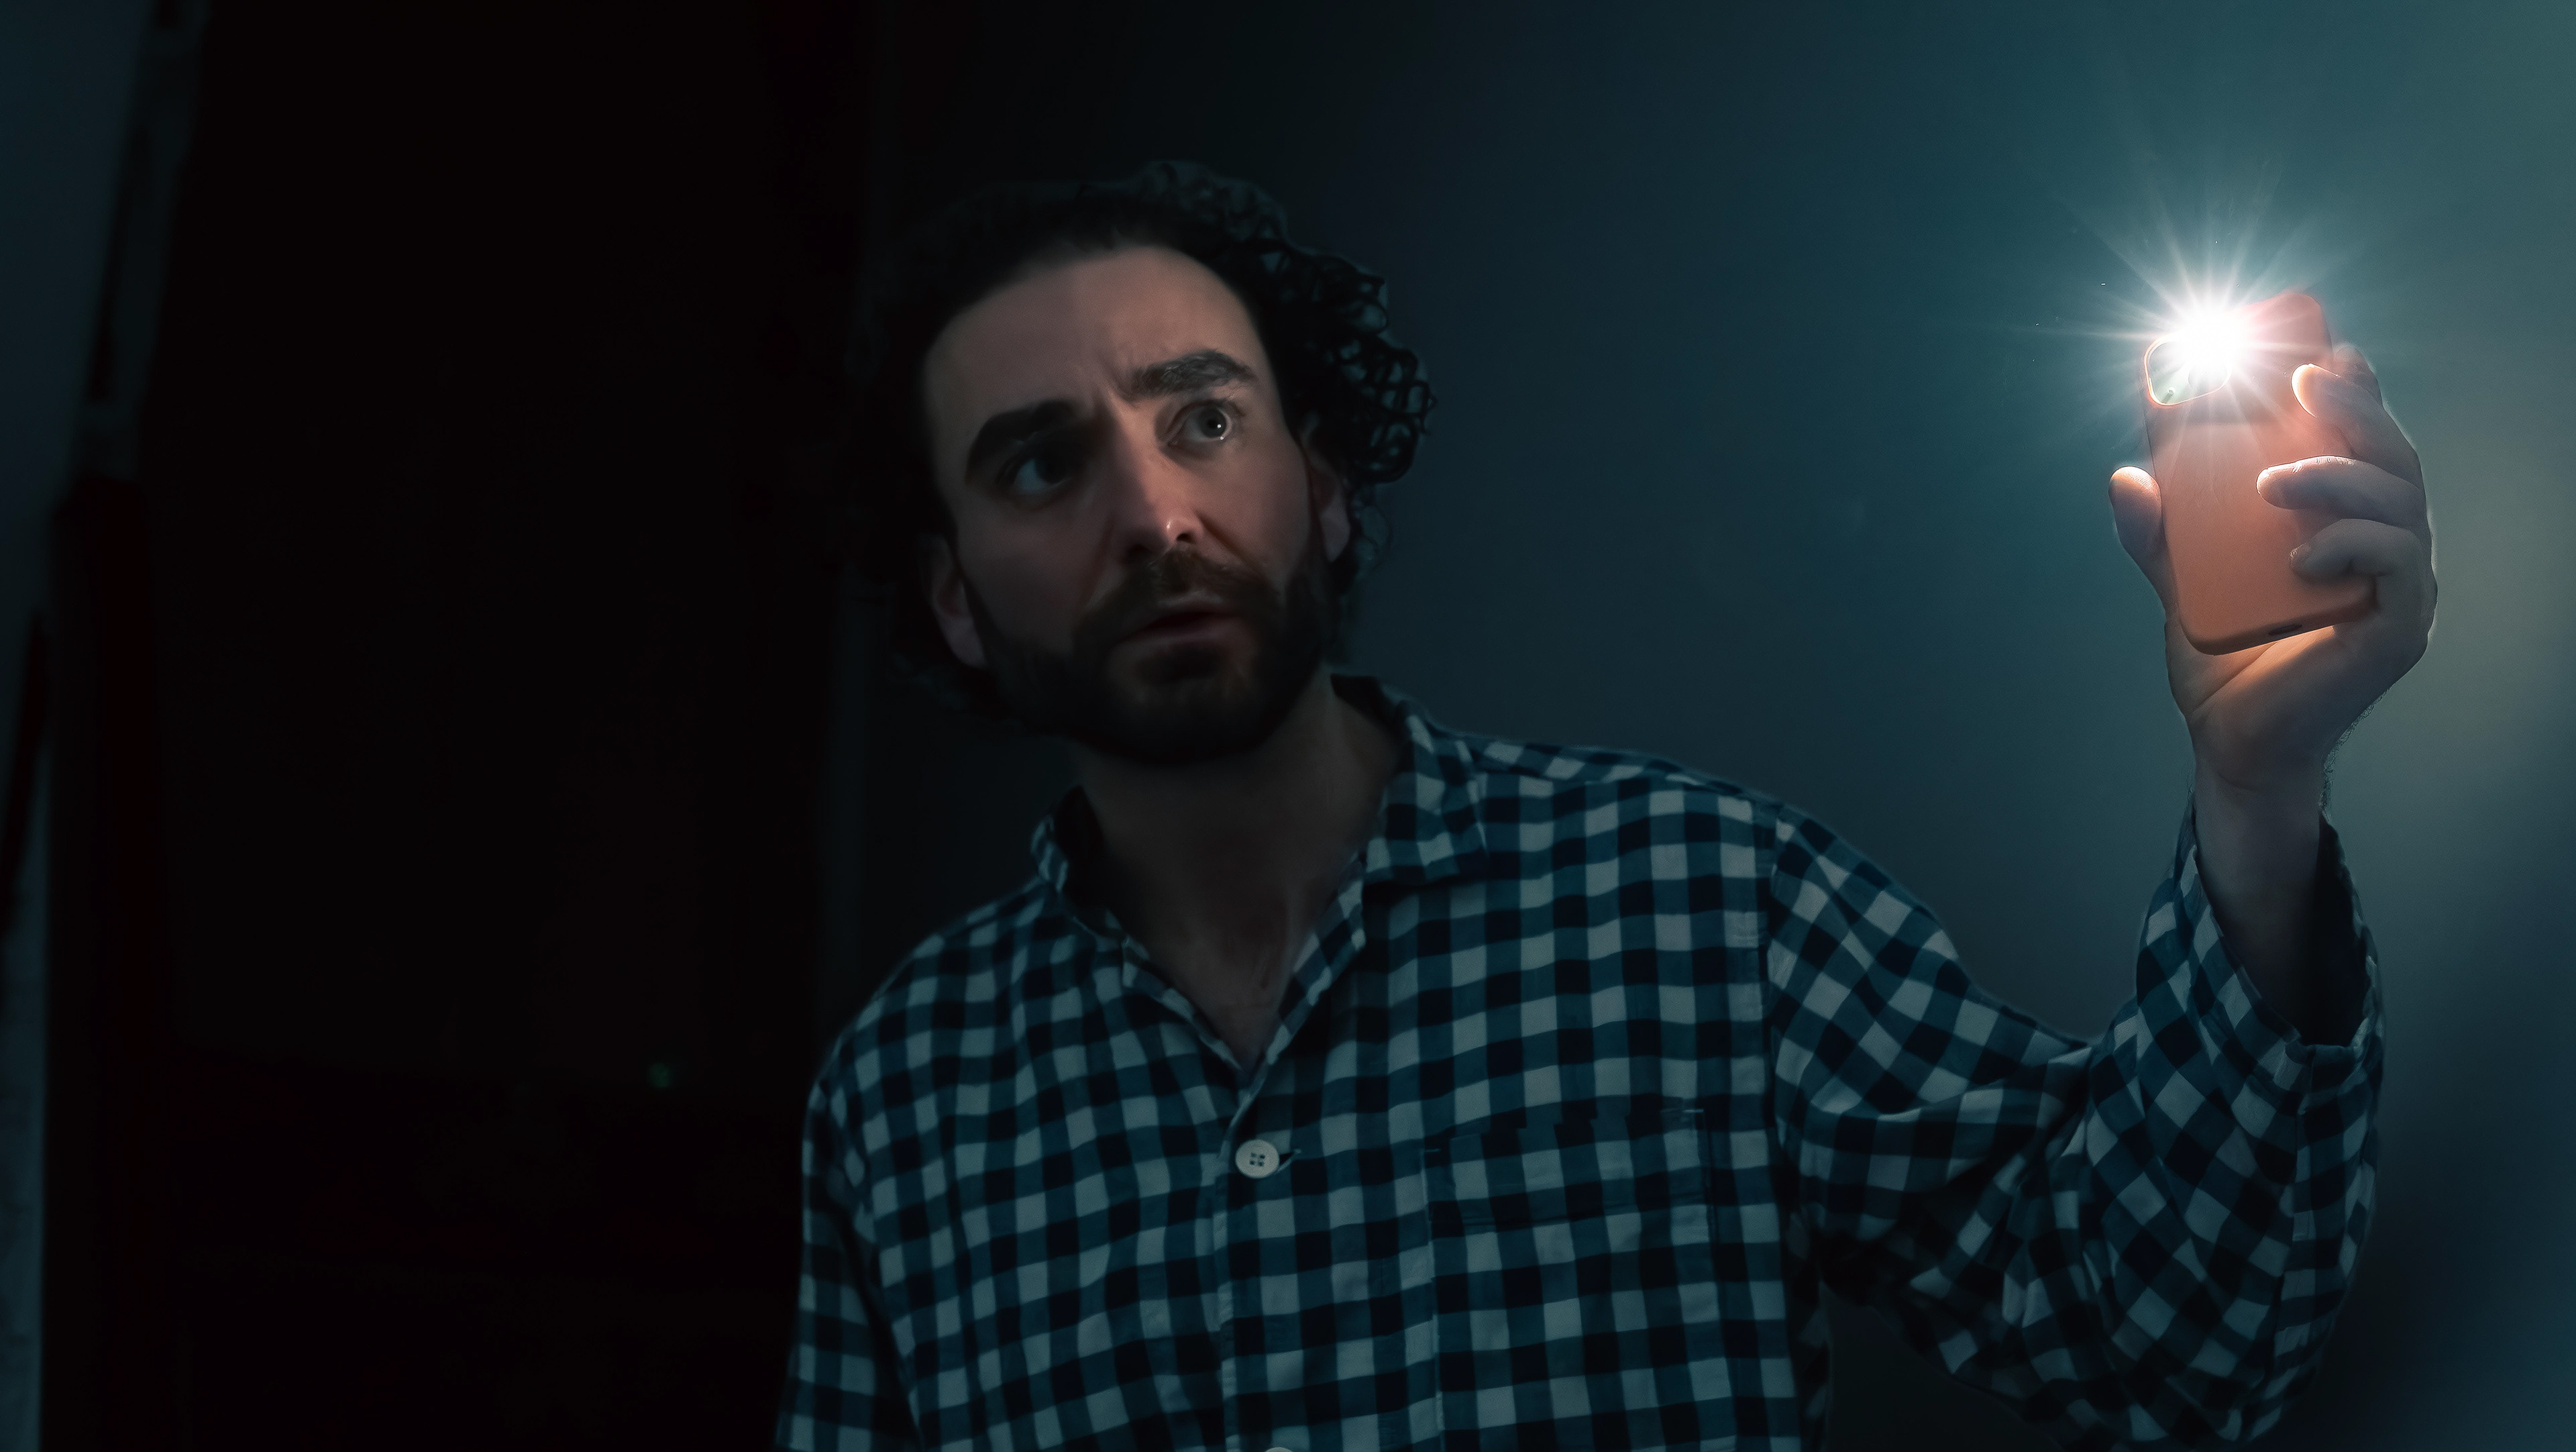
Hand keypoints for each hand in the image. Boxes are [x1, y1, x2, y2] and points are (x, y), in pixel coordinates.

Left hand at [2108, 344, 2435, 796]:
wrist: (2231, 740)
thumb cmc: (2223, 654)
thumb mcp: (2180, 580)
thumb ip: (2157, 531)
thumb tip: (2124, 477)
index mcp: (2346, 519)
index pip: (2363, 441)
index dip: (2353, 390)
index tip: (2320, 351)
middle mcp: (2386, 544)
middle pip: (2393, 456)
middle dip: (2354, 408)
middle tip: (2302, 381)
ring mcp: (2400, 585)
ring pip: (2401, 501)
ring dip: (2338, 476)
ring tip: (2271, 484)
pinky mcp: (2398, 628)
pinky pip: (2398, 564)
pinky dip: (2352, 545)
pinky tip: (2301, 556)